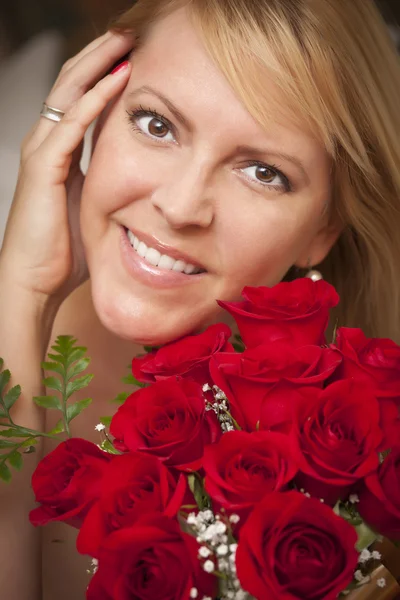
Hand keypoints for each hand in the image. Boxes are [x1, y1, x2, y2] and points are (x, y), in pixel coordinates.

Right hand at [0, 31, 132, 301]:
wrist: (35, 282)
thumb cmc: (63, 253)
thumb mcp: (93, 210)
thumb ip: (110, 189)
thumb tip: (140, 186)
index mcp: (60, 153)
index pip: (82, 100)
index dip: (105, 74)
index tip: (136, 57)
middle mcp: (47, 144)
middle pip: (73, 84)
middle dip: (102, 55)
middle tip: (131, 33)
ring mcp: (41, 151)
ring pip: (68, 93)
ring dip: (98, 64)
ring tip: (125, 40)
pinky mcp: (43, 167)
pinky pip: (71, 124)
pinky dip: (94, 99)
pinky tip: (117, 79)